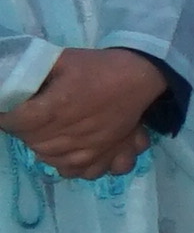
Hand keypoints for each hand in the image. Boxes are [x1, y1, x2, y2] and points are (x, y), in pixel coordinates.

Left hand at [3, 49, 169, 180]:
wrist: (140, 75)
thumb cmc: (97, 66)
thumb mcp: (60, 59)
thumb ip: (34, 72)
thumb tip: (10, 85)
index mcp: (58, 107)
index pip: (17, 122)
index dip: (7, 117)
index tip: (9, 112)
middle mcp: (73, 133)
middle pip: (34, 143)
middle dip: (25, 133)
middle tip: (29, 121)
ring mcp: (94, 148)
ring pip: (56, 161)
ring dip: (47, 151)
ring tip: (48, 137)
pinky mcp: (111, 155)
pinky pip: (88, 173)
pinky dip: (76, 167)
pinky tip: (72, 155)